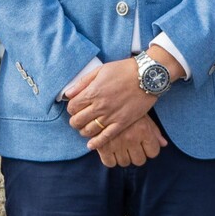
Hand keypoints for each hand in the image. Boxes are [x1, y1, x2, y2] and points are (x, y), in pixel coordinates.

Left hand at [67, 48, 184, 151]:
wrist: (146, 76)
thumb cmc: (123, 70)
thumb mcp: (100, 70)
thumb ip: (82, 83)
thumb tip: (68, 94)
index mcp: (92, 92)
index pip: (72, 107)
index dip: (71, 109)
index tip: (75, 108)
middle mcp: (100, 106)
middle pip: (77, 121)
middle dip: (75, 121)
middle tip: (79, 119)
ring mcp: (111, 116)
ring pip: (89, 130)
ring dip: (84, 131)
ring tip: (86, 128)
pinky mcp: (122, 123)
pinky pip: (106, 137)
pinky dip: (96, 143)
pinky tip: (91, 145)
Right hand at [96, 111, 165, 167]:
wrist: (103, 96)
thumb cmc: (126, 104)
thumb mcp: (142, 114)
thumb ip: (154, 130)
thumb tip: (164, 144)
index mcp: (144, 130)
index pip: (153, 152)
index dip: (149, 150)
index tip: (144, 145)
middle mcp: (131, 138)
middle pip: (139, 160)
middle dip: (136, 155)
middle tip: (131, 147)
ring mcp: (117, 143)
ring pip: (124, 162)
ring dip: (123, 157)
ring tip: (120, 147)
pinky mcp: (102, 146)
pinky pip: (109, 163)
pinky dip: (110, 159)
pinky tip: (110, 151)